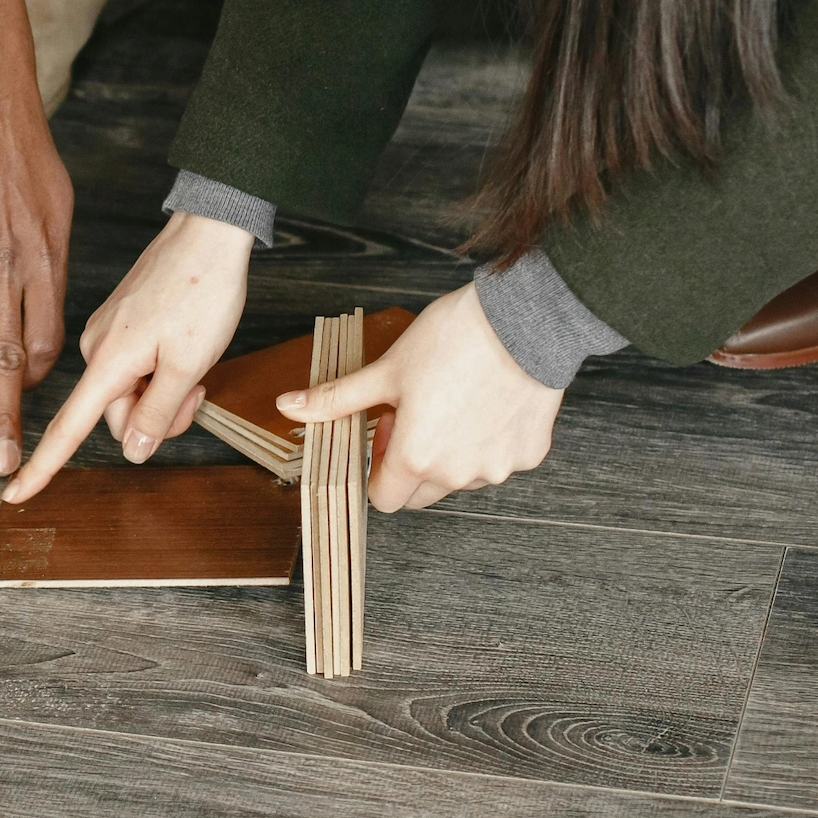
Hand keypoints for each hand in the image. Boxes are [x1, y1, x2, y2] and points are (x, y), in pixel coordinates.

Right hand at [0, 0, 73, 478]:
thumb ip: (48, 258)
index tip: (23, 402)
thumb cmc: (18, 143)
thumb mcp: (55, 204)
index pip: (47, 343)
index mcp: (48, 262)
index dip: (31, 376)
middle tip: (1, 467)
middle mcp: (11, 270)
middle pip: (7, 365)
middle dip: (3, 424)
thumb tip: (43, 297)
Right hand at [4, 212, 254, 502]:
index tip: (15, 495)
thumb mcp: (189, 363)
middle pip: (115, 414)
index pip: (67, 427)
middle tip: (196, 390)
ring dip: (162, 391)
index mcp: (107, 360)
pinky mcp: (122, 321)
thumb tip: (133, 450)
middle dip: (156, 415)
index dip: (42, 467)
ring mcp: (109, 332)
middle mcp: (98, 347)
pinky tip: (183, 347)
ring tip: (194, 363)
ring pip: (130, 391)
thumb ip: (159, 413)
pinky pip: (135, 365)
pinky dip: (160, 369)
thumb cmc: (202, 289)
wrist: (209, 232)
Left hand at [282, 282, 562, 510]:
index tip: (384, 430)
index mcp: (416, 459)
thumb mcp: (385, 370)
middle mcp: (459, 474)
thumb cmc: (454, 340)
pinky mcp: (530, 454)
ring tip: (453, 401)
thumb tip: (287, 405)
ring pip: (461, 478)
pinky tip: (487, 402)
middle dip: (411, 462)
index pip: (384, 499)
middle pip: (421, 492)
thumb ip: (337, 399)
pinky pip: (499, 460)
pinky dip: (489, 441)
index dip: (377, 467)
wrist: (525, 319)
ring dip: (450, 453)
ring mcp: (499, 467)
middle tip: (416, 412)